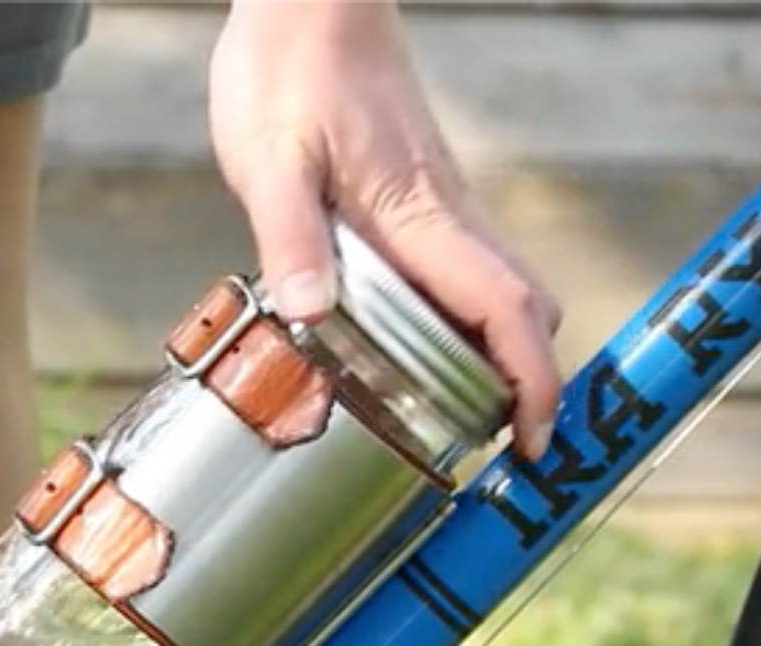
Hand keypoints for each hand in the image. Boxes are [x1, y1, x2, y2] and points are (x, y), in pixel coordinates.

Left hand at [209, 1, 560, 459]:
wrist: (310, 9)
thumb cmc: (290, 74)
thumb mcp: (270, 162)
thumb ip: (291, 237)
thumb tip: (314, 313)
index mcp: (419, 216)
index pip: (504, 308)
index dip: (533, 381)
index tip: (536, 438)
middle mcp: (447, 216)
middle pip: (524, 308)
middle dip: (529, 380)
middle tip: (502, 442)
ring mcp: (443, 207)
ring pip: (504, 290)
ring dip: (504, 355)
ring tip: (470, 414)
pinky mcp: (426, 200)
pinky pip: (469, 272)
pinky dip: (472, 322)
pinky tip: (429, 347)